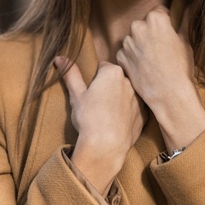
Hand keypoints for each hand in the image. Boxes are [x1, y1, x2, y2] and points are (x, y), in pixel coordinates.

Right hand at [55, 57, 146, 194]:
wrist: (106, 147)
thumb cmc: (89, 118)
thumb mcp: (76, 94)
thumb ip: (70, 73)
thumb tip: (60, 57)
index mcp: (113, 72)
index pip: (103, 67)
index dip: (94, 79)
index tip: (89, 91)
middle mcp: (129, 82)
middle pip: (116, 79)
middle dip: (108, 87)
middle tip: (96, 103)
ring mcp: (138, 98)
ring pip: (126, 94)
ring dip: (118, 99)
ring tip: (106, 115)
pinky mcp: (144, 115)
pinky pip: (134, 109)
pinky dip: (127, 113)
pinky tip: (116, 123)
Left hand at [115, 7, 204, 151]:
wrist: (169, 94)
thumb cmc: (181, 67)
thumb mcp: (186, 41)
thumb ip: (184, 21)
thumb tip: (189, 7)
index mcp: (156, 19)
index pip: (158, 12)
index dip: (165, 23)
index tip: (168, 34)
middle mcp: (138, 26)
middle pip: (144, 24)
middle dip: (150, 32)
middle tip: (161, 48)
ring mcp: (127, 42)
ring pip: (133, 38)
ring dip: (140, 44)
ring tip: (153, 60)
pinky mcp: (120, 56)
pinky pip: (126, 52)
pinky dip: (132, 57)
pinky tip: (144, 67)